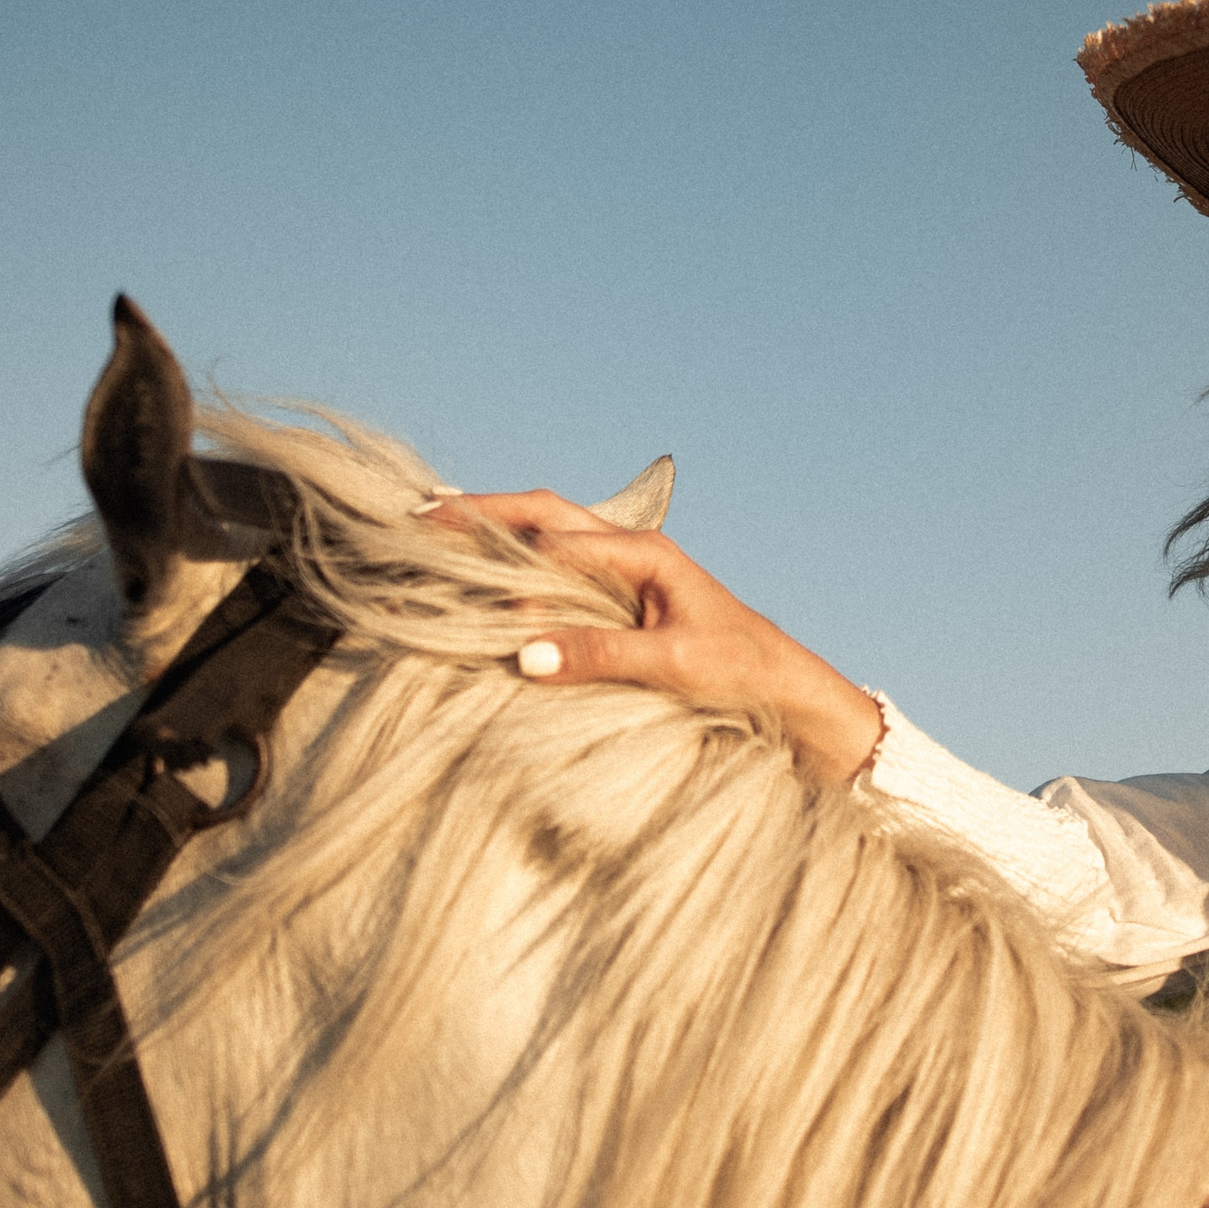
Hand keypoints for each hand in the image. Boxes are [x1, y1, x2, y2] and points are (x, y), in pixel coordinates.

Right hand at [424, 492, 885, 783]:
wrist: (790, 694)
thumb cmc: (744, 673)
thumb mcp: (674, 666)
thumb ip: (601, 655)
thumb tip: (525, 653)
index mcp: (644, 554)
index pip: (553, 538)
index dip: (497, 548)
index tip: (442, 560)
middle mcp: (633, 554)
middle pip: (544, 515)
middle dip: (482, 513)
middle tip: (418, 517)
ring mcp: (628, 576)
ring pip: (551, 537)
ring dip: (498, 532)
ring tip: (437, 532)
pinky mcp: (626, 605)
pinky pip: (562, 572)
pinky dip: (520, 566)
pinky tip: (489, 576)